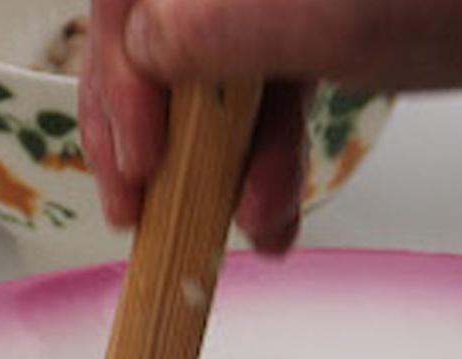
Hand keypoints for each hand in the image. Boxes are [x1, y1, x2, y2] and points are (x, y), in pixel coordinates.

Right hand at [78, 0, 461, 252]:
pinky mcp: (320, 4)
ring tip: (241, 234)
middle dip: (157, 127)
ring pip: (207, 56)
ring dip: (212, 153)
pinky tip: (271, 209)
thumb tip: (140, 47)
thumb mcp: (344, 24)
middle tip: (151, 218)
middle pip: (157, 24)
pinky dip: (260, 141)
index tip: (137, 166)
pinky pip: (261, 68)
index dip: (117, 77)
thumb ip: (226, 32)